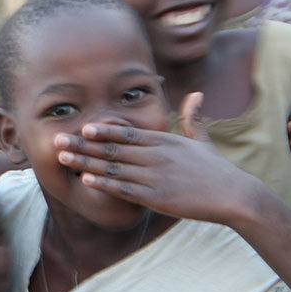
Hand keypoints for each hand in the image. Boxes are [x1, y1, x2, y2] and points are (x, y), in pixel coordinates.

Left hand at [53, 92, 260, 224]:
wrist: (233, 195)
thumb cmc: (217, 170)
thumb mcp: (202, 141)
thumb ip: (194, 119)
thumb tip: (197, 95)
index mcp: (164, 141)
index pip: (127, 134)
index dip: (103, 131)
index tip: (82, 127)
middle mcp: (155, 155)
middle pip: (112, 149)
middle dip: (82, 145)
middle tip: (57, 140)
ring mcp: (155, 176)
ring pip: (112, 167)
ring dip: (84, 162)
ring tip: (62, 158)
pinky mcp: (157, 196)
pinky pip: (124, 189)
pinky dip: (103, 183)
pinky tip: (86, 179)